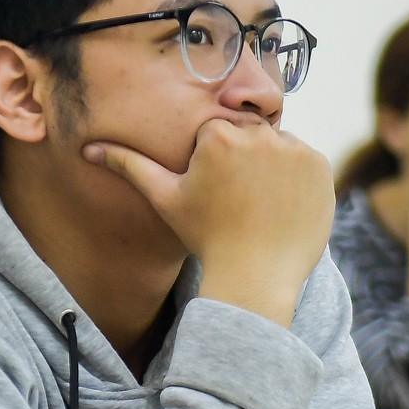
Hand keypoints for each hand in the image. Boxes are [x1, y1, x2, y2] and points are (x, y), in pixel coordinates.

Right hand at [84, 120, 333, 327]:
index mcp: (219, 135)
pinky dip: (296, 179)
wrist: (254, 276)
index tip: (216, 192)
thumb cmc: (205, 236)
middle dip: (243, 161)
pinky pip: (305, 162)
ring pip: (278, 147)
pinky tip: (281, 206)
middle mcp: (259, 134)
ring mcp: (294, 149)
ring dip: (271, 167)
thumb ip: (130, 166)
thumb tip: (88, 149)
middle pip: (249, 135)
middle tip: (238, 201)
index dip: (214, 162)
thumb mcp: (165, 199)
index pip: (217, 132)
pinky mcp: (320, 166)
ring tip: (260, 205)